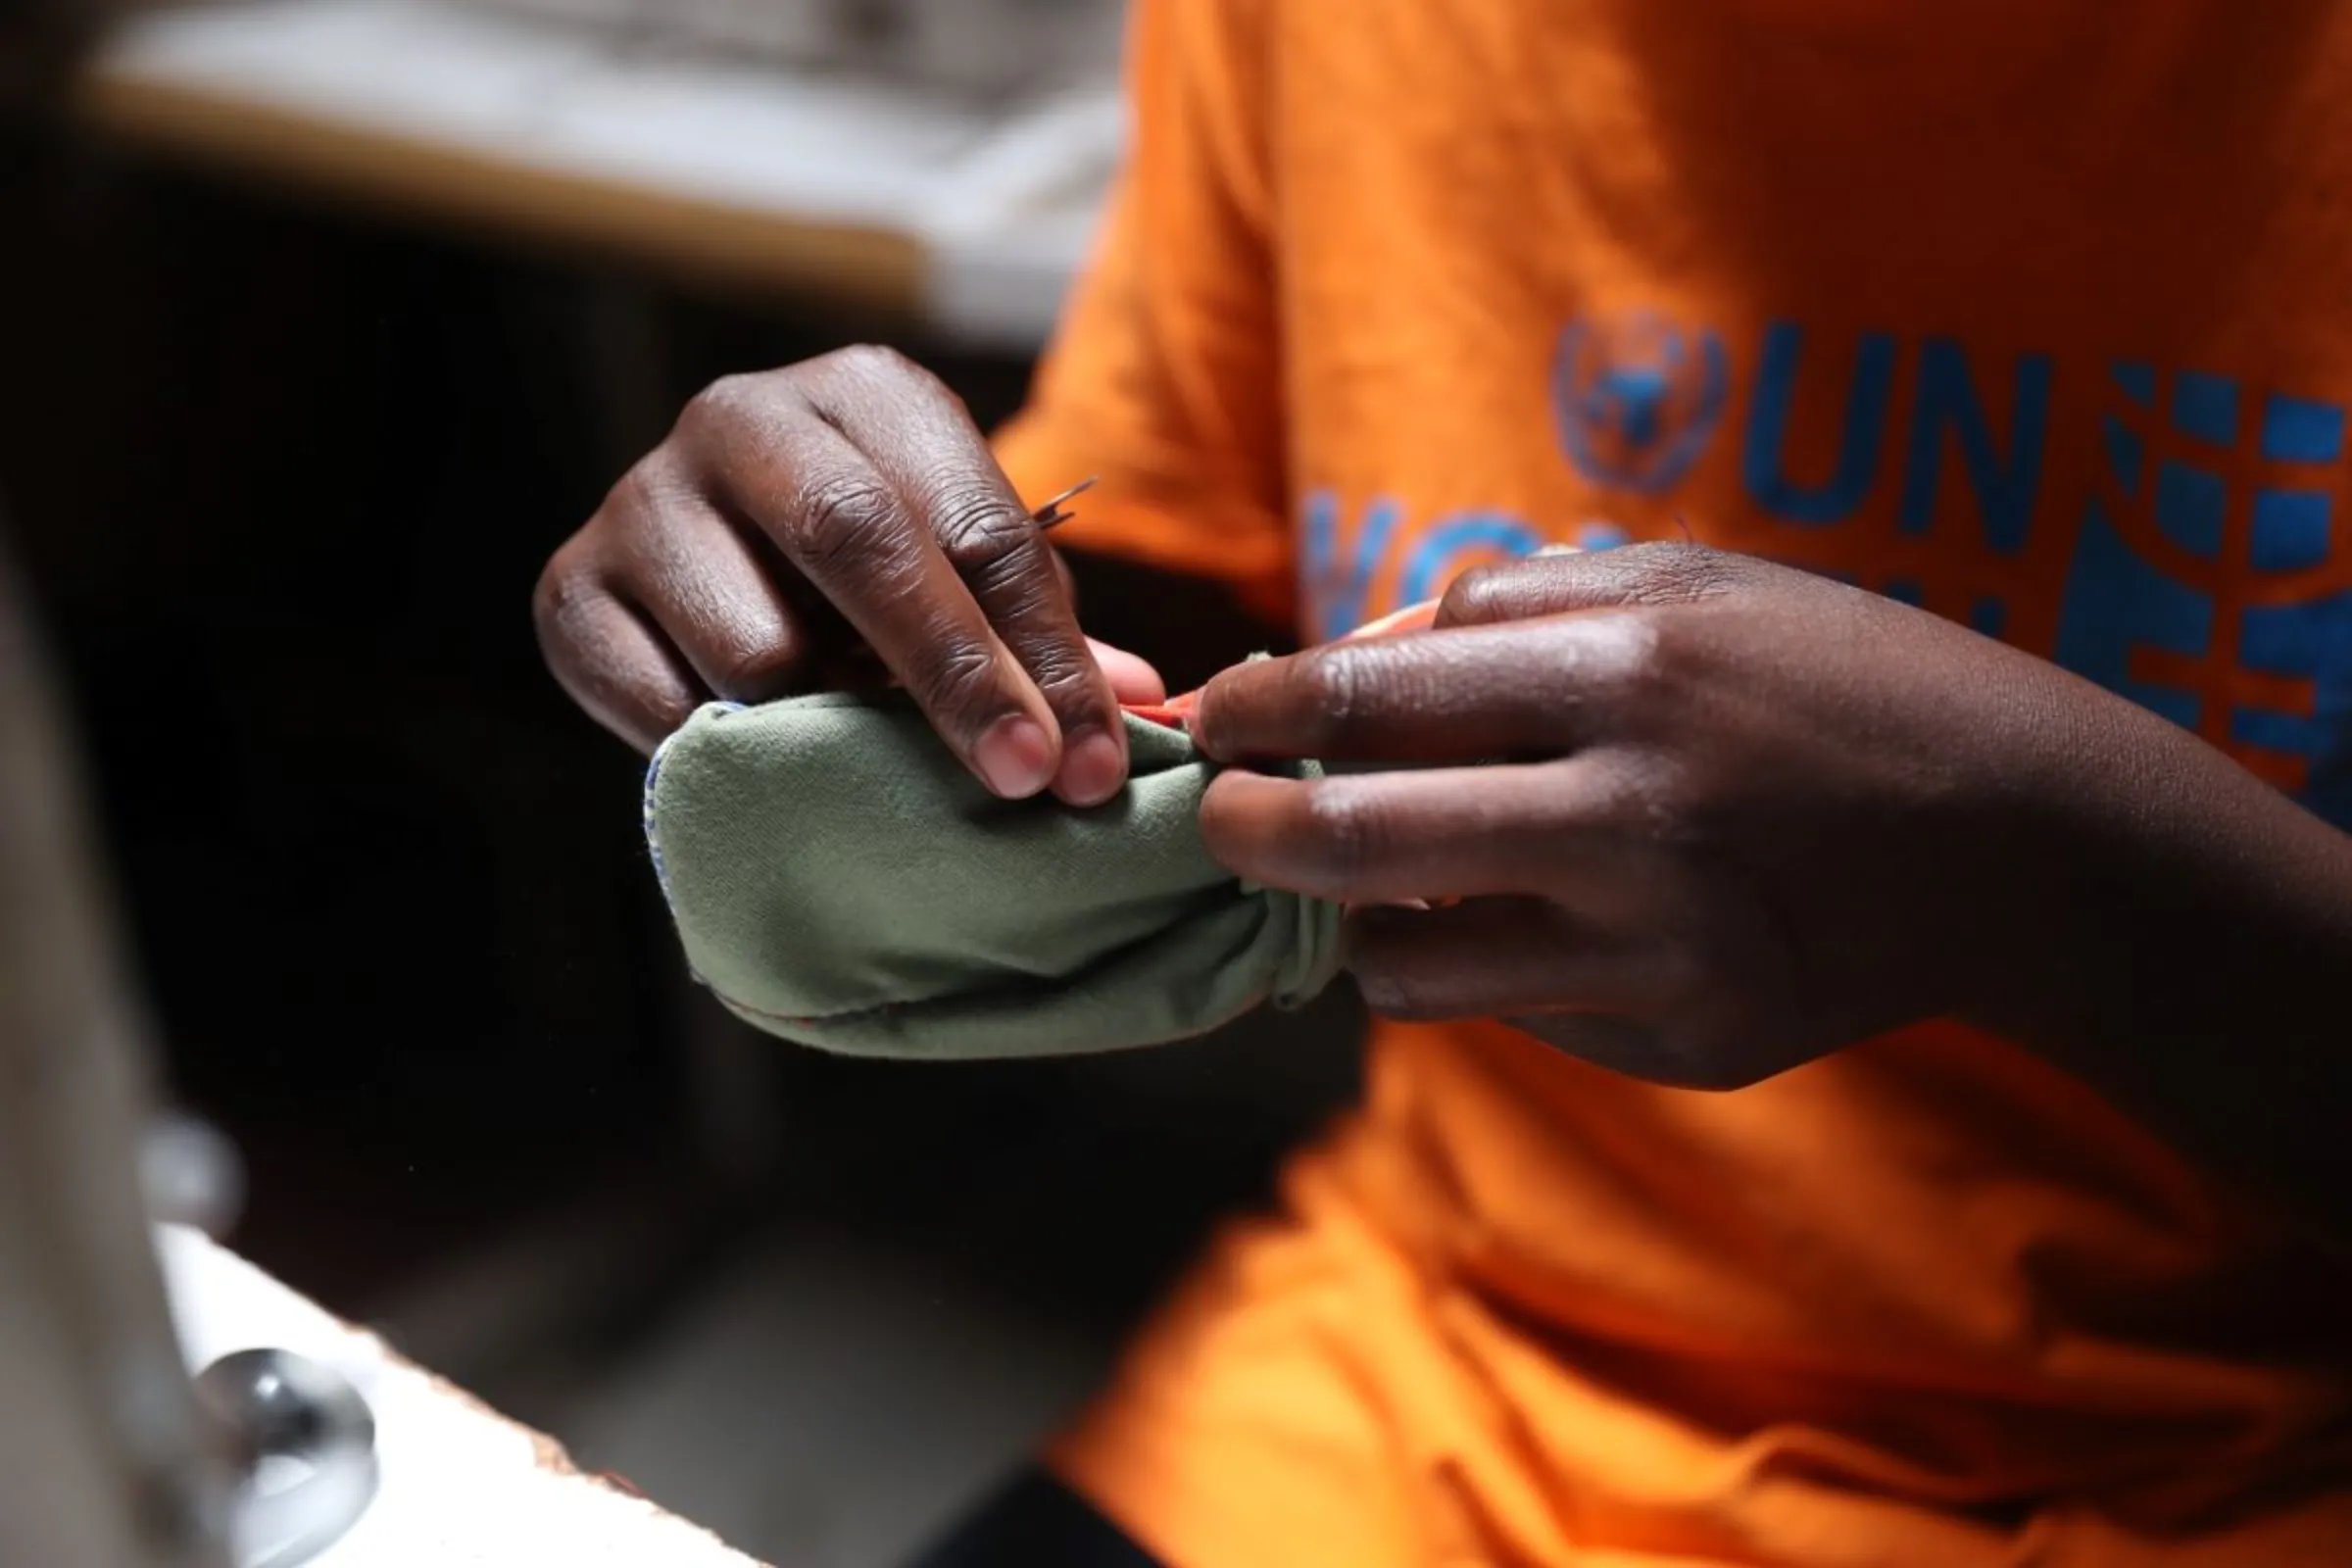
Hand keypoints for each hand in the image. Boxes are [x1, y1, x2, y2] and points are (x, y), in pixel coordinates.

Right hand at [533, 345, 1162, 803]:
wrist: (704, 564)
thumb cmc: (871, 578)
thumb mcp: (963, 579)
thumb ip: (1042, 634)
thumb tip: (1140, 703)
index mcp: (867, 392)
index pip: (975, 522)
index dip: (1041, 651)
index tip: (1086, 760)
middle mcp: (744, 417)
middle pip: (856, 539)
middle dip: (952, 674)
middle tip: (1018, 778)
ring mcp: (644, 498)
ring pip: (754, 642)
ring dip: (826, 724)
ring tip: (864, 759)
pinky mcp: (571, 587)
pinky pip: (660, 702)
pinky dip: (728, 753)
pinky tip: (765, 761)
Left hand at [1191, 544, 2111, 1088]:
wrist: (2021, 837)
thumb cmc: (1834, 681)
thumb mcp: (1690, 588)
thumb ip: (1514, 608)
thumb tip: (1349, 661)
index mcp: (1629, 669)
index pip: (1368, 695)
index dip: (1260, 707)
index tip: (1217, 717)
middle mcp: (1633, 815)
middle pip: (1353, 842)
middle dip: (1244, 828)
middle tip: (1222, 815)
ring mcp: (1659, 947)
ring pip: (1404, 965)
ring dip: (1355, 924)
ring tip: (1378, 882)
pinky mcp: (1686, 1040)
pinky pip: (1507, 1017)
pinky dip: (1478, 969)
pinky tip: (1521, 923)